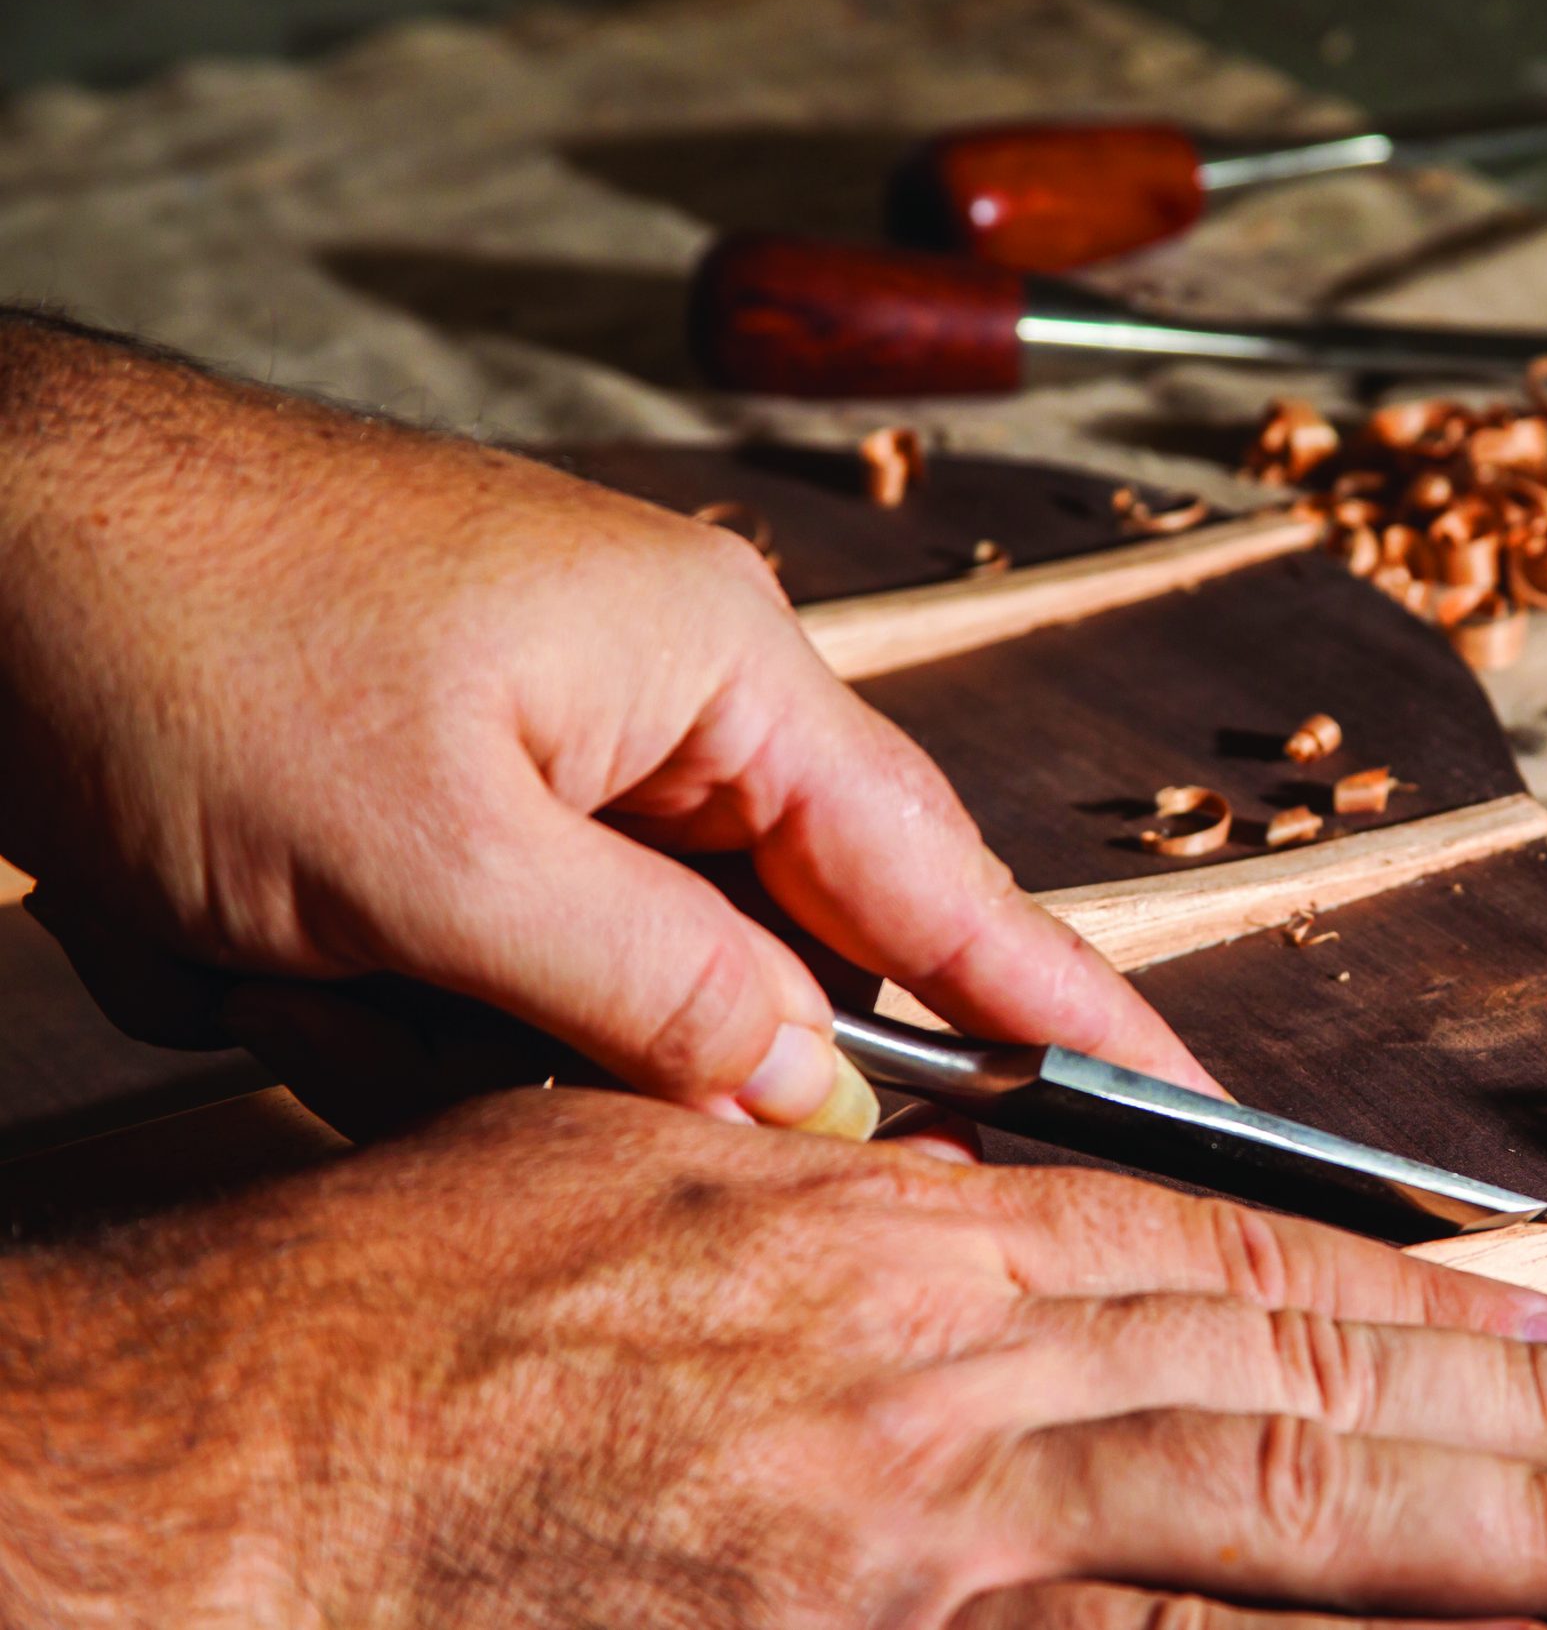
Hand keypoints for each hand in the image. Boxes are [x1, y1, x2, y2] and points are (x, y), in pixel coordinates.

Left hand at [0, 311, 1205, 1126]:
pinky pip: (500, 957)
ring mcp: (559, 744)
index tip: (1173, 1108)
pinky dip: (391, 994)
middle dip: (644, 1040)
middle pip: (772, 945)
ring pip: (611, 974)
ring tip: (297, 950)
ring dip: (454, 1012)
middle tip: (535, 1061)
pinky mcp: (459, 790)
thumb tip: (825, 1095)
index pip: (944, 877)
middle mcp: (670, 700)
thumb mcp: (435, 858)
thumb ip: (658, 994)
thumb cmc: (190, 622)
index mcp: (722, 667)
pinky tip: (272, 947)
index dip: (1063, 1009)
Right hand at [0, 1091, 1546, 1625]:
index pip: (1230, 1260)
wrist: (217, 1489)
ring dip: (1482, 1548)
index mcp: (901, 1229)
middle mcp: (943, 1381)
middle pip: (1298, 1401)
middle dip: (1528, 1439)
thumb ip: (853, 1178)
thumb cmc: (405, 1308)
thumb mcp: (652, 1159)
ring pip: (1259, 1537)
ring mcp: (912, 1548)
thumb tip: (1010, 1195)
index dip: (1418, 1305)